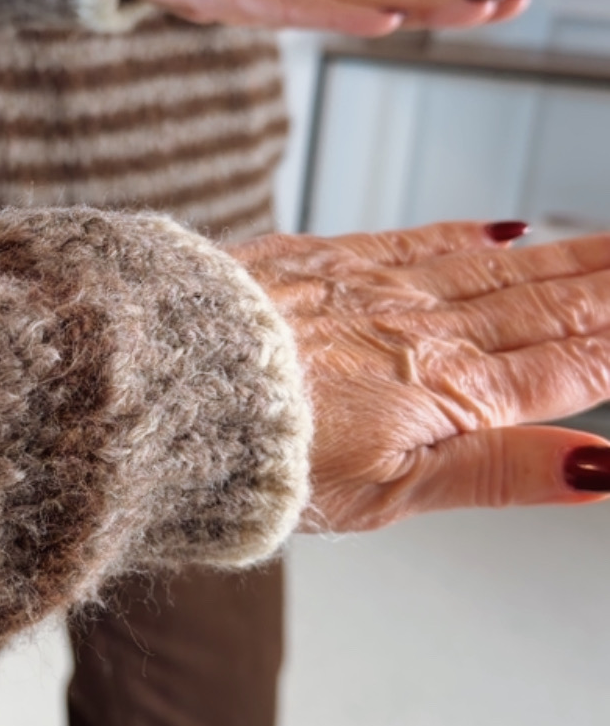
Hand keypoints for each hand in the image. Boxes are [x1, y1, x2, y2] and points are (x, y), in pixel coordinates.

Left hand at [236, 221, 609, 530]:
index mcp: (451, 394)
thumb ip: (501, 472)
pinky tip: (507, 230)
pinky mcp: (327, 262)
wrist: (160, 384)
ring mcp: (378, 290)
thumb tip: (599, 468)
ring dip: (571, 256)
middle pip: (550, 305)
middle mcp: (428, 331)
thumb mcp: (392, 495)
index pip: (571, 364)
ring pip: (498, 270)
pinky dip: (473, 235)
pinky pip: (420, 240)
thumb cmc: (258, 455)